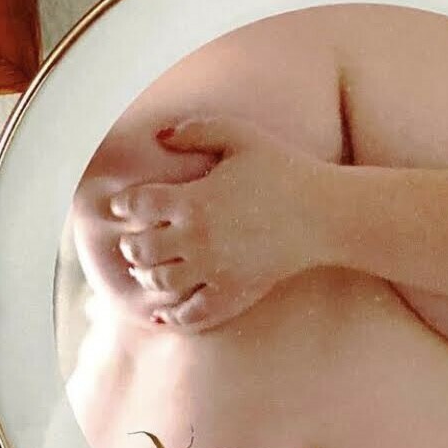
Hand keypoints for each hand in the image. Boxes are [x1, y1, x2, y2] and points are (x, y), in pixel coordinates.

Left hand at [114, 116, 329, 330]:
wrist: (324, 214)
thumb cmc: (285, 170)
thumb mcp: (240, 137)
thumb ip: (196, 131)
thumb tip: (160, 136)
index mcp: (193, 200)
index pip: (137, 206)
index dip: (124, 204)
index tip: (126, 205)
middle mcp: (197, 239)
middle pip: (141, 249)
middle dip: (132, 244)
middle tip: (136, 240)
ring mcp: (214, 270)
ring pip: (160, 282)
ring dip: (148, 275)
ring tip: (151, 269)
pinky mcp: (234, 293)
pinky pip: (193, 315)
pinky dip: (174, 317)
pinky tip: (166, 313)